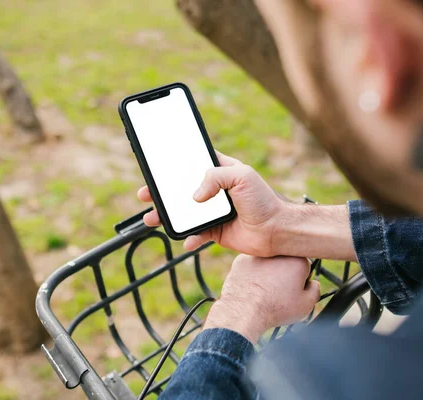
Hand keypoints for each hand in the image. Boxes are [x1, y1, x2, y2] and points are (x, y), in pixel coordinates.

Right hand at [137, 151, 285, 256]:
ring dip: (167, 216)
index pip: (192, 164)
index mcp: (220, 171)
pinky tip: (186, 240)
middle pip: (181, 190)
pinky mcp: (215, 231)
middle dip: (161, 193)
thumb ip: (215, 177)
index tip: (156, 167)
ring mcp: (213, 212)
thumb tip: (195, 197)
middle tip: (145, 194)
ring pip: (183, 214)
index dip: (174, 166)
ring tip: (152, 218)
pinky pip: (195, 235)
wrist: (277, 230)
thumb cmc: (265, 199)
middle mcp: (214, 191)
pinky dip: (188, 238)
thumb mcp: (242, 176)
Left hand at [203, 255, 319, 342]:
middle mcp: (279, 252)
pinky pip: (251, 266)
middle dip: (284, 274)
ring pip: (267, 263)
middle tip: (278, 292)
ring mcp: (259, 254)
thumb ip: (315, 291)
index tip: (293, 291)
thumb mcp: (306, 305)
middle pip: (285, 262)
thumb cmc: (277, 308)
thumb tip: (313, 283)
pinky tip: (251, 288)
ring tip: (264, 292)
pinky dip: (252, 275)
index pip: (304, 267)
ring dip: (268, 273)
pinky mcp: (242, 259)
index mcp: (298, 260)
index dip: (300, 281)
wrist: (245, 310)